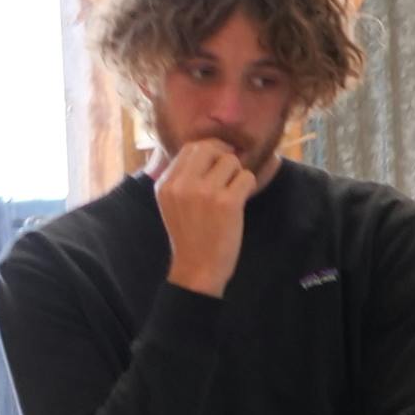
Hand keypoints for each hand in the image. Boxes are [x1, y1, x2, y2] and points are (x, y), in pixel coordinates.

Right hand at [150, 139, 256, 296]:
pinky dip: (249, 186)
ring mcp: (204, 192)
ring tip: (232, 192)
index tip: (220, 159)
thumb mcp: (172, 203)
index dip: (210, 148)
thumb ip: (182, 177)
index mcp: (166, 183)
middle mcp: (182, 184)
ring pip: (231, 161)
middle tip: (231, 172)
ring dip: (237, 174)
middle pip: (210, 148)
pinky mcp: (227, 202)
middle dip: (225, 156)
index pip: (190, 147)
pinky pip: (247, 178)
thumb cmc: (189, 236)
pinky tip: (241, 200)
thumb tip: (208, 150)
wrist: (197, 267)